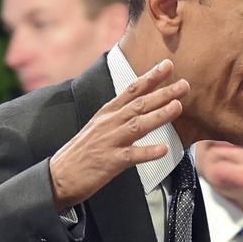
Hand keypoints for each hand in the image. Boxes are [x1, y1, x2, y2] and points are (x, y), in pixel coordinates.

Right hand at [49, 59, 188, 209]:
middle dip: (163, 92)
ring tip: (178, 107)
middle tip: (184, 84)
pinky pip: (132, 155)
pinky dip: (148, 152)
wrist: (58, 176)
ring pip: (138, 124)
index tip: (168, 65)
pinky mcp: (110, 161)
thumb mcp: (98, 128)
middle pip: (139, 104)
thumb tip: (140, 108)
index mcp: (107, 114)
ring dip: (159, 115)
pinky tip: (163, 149)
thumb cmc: (81, 154)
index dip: (150, 77)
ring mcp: (110, 141)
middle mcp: (109, 123)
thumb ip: (118, 117)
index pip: (132, 90)